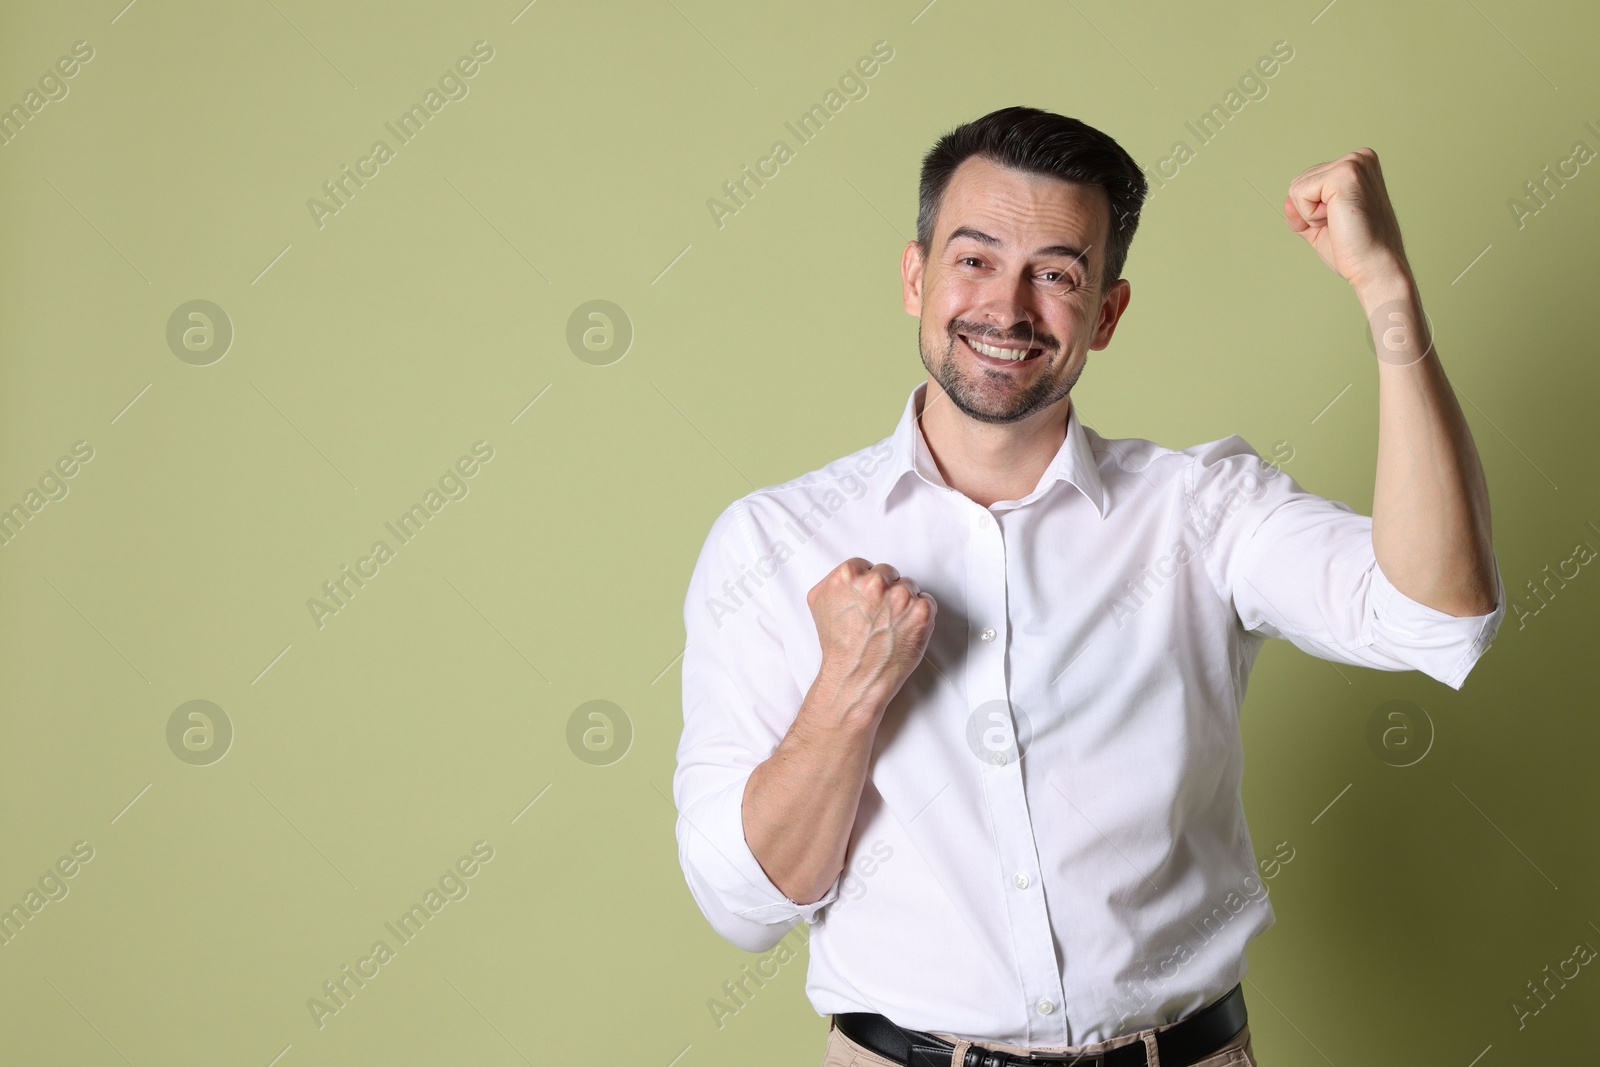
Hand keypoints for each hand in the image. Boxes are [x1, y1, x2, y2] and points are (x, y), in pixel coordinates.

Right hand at [806, 558, 936, 710]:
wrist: (856, 676)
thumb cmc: (838, 645)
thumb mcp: (818, 602)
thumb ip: (834, 580)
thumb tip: (849, 573)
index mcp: (848, 575)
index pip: (866, 565)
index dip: (866, 584)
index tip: (866, 600)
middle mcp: (876, 583)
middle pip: (888, 573)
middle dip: (885, 591)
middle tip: (877, 615)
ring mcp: (901, 596)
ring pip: (908, 586)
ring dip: (902, 602)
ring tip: (889, 624)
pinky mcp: (922, 611)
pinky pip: (926, 601)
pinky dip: (919, 613)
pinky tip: (904, 628)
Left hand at [1282, 148, 1411, 293]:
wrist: (1374, 266)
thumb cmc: (1354, 249)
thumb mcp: (1320, 226)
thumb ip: (1301, 211)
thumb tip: (1286, 200)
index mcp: (1357, 166)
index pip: (1308, 182)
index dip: (1312, 212)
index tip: (1340, 223)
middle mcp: (1358, 158)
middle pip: (1299, 183)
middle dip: (1309, 212)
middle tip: (1340, 225)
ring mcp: (1353, 163)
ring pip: (1296, 188)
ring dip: (1310, 215)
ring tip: (1340, 222)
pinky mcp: (1344, 173)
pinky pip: (1299, 194)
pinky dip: (1310, 216)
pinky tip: (1337, 220)